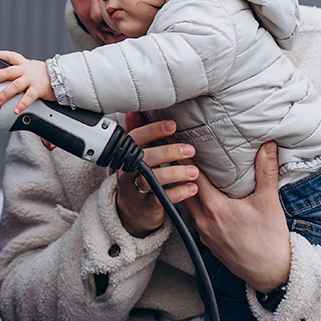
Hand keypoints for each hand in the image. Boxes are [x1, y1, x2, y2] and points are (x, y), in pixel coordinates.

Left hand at [0, 50, 54, 113]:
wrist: (64, 77)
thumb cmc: (49, 75)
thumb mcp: (35, 69)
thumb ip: (24, 72)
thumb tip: (14, 78)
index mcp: (25, 64)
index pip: (11, 56)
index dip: (1, 54)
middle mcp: (27, 71)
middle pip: (8, 72)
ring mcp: (32, 80)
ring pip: (14, 86)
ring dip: (4, 94)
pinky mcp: (38, 89)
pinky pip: (27, 98)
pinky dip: (21, 105)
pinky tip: (15, 110)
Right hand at [115, 114, 198, 236]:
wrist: (132, 212)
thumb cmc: (137, 176)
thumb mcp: (135, 154)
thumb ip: (136, 133)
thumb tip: (134, 109)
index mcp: (126, 155)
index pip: (135, 138)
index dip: (153, 130)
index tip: (172, 125)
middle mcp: (127, 171)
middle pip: (144, 158)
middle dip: (168, 152)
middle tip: (190, 150)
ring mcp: (134, 190)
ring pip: (151, 180)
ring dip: (175, 173)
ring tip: (194, 171)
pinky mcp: (145, 207)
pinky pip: (161, 199)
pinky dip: (178, 193)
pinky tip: (192, 188)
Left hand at [186, 142, 290, 293]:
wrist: (271, 274)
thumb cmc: (270, 240)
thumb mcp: (269, 202)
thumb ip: (266, 171)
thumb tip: (268, 146)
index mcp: (215, 208)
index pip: (193, 177)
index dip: (186, 160)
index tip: (180, 145)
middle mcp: (203, 221)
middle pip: (183, 191)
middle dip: (180, 173)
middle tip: (177, 156)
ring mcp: (203, 234)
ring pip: (187, 206)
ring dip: (185, 190)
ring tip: (186, 174)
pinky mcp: (207, 243)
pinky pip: (194, 219)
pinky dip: (194, 206)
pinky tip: (201, 200)